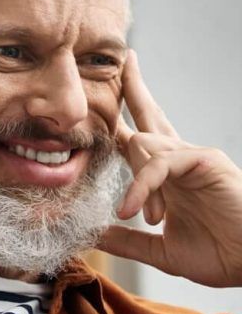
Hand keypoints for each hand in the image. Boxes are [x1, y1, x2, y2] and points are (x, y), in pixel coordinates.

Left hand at [97, 50, 241, 286]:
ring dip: (136, 184)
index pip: (137, 139)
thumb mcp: (160, 250)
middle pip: (148, 116)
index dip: (121, 119)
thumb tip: (93, 235)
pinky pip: (159, 162)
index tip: (103, 101)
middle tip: (127, 59)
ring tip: (147, 217)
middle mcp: (180, 159)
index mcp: (168, 176)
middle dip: (134, 88)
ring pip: (141, 145)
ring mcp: (194, 156)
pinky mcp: (205, 160)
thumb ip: (127, 241)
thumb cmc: (220, 254)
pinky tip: (135, 211)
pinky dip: (141, 186)